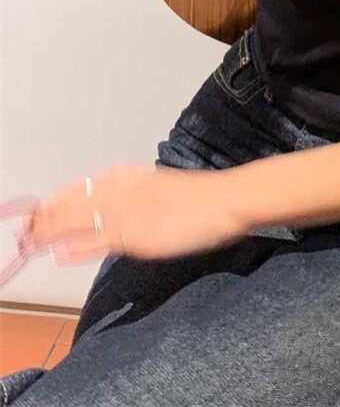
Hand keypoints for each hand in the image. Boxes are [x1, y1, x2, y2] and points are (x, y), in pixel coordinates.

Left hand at [21, 163, 246, 263]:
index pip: (78, 188)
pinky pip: (96, 241)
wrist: (225, 199)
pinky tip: (58, 252)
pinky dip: (74, 247)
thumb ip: (132, 197)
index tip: (37, 213)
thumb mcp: (158, 188)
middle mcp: (119, 190)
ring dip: (49, 232)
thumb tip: (113, 214)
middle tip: (25, 232)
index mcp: (125, 176)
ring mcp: (126, 212)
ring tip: (30, 242)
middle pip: (70, 204)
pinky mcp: (135, 234)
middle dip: (44, 219)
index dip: (54, 202)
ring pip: (76, 221)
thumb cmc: (198, 197)